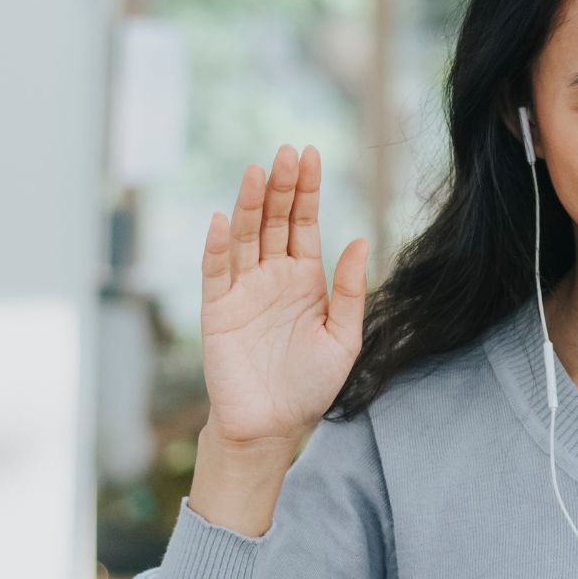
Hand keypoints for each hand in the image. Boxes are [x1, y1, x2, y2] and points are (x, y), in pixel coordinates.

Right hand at [199, 144, 368, 453]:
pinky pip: (216, 272)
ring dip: (249, 205)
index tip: (311, 154)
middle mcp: (272, 277)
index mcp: (305, 279)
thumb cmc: (310, 386)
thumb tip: (361, 240)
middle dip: (281, 186)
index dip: (307, 190)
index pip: (304, 223)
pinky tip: (224, 220)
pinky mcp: (217, 311)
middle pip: (274, 221)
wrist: (273, 427)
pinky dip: (218, 246)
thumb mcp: (343, 338)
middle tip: (287, 152)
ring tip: (257, 172)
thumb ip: (351, 291)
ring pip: (245, 238)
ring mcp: (243, 291)